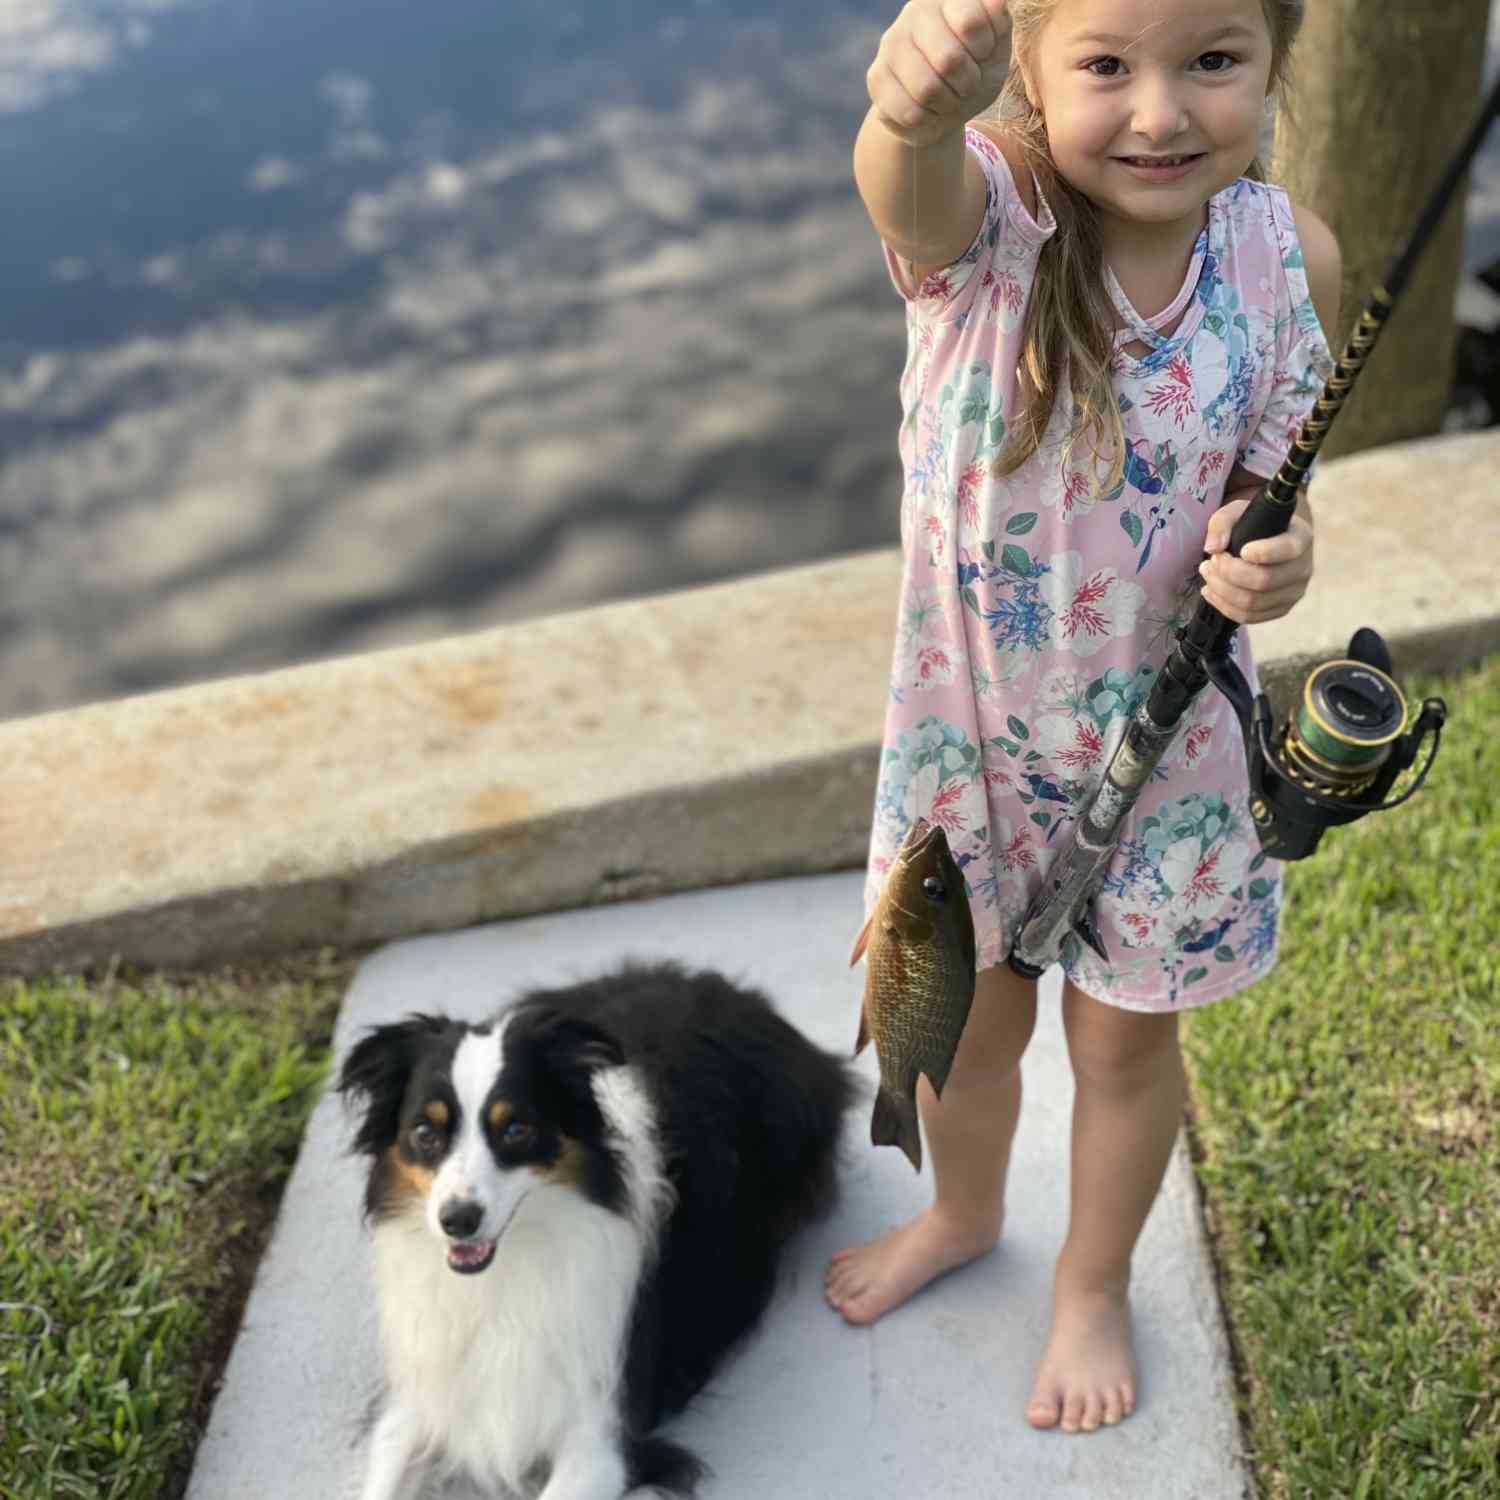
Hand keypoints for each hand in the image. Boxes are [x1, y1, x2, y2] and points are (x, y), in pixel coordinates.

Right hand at [867, 0, 1013, 146]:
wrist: (943, 107)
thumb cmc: (974, 71)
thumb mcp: (996, 49)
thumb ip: (998, 23)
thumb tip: (995, 0)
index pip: (971, 21)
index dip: (984, 49)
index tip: (983, 53)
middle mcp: (916, 12)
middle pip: (948, 59)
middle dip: (967, 83)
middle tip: (966, 83)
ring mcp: (891, 43)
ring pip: (927, 89)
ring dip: (948, 104)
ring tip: (948, 97)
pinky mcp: (876, 77)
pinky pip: (909, 112)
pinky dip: (928, 120)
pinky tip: (927, 109)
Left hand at [1199, 490, 1314, 624]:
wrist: (1264, 542)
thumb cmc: (1253, 524)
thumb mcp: (1237, 512)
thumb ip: (1222, 522)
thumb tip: (1213, 548)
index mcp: (1301, 538)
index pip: (1288, 550)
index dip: (1263, 552)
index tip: (1242, 550)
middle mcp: (1303, 568)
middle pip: (1264, 581)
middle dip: (1229, 572)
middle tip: (1211, 560)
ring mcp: (1293, 592)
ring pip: (1252, 602)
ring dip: (1221, 589)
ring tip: (1207, 572)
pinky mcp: (1279, 609)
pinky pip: (1248, 617)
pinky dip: (1223, 605)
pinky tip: (1210, 590)